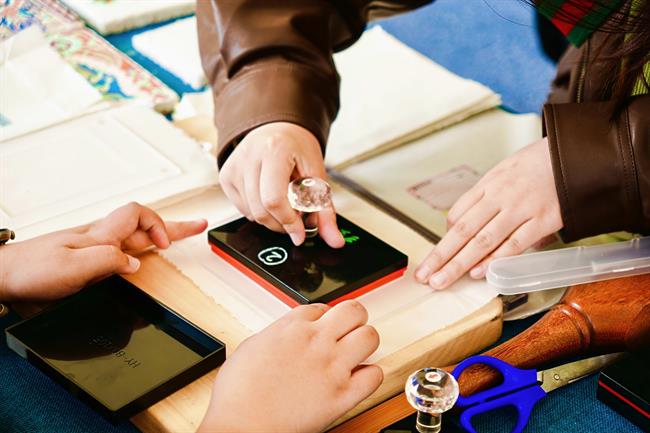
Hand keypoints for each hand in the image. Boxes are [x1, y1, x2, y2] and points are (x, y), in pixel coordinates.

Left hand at [0, 202, 206, 300]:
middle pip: (144, 224)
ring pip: (134, 237)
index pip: (138, 214)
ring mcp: (93, 249)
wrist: (4, 277)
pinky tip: (141, 256)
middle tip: (199, 225)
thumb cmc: (31, 270)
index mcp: (100, 235)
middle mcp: (100, 238)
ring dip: (159, 236)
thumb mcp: (72, 267)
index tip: (166, 246)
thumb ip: (107, 261)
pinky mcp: (86, 262)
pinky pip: (120, 252)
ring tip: (178, 238)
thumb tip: (135, 263)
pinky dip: (138, 250)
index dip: (157, 226)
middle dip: (174, 226)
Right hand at [199, 300, 382, 432]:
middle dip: (354, 319)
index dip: (325, 318)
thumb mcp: (252, 346)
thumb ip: (276, 334)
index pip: (323, 306)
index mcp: (292, 327)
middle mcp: (316, 341)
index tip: (323, 328)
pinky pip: (374, 375)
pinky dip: (370, 375)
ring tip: (356, 353)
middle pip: (354, 311)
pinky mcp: (342, 395)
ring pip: (370, 337)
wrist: (240, 425)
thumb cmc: (238, 394)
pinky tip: (358, 379)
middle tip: (349, 332)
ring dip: (365, 342)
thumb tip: (286, 334)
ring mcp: (331, 367)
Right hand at [220, 122, 343, 247]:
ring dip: (271, 219)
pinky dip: (258, 212)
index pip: (274, 199)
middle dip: (281, 224)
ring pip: (251, 213)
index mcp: (275, 150)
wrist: (278, 128)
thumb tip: (335, 240)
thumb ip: (325, 209)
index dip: (288, 222)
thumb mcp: (317, 173)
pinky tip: (268, 197)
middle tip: (295, 218)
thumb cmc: (297, 147)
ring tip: (284, 201)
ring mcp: (235, 166)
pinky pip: (242, 209)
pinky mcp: (226, 175)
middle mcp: (250, 156)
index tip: (300, 233)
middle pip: (261, 210)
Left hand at [415, 138, 562, 289]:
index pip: (457, 213)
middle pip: (463, 230)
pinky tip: (478, 273)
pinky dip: (495, 260)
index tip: (433, 257)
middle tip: (424, 276)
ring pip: (482, 240)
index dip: (444, 238)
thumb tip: (465, 224)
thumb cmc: (539, 164)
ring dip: (459, 263)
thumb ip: (487, 197)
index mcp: (489, 184)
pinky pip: (514, 244)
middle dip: (441, 256)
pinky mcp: (543, 220)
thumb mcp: (505, 170)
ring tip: (442, 280)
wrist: (576, 153)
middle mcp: (500, 196)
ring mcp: (521, 208)